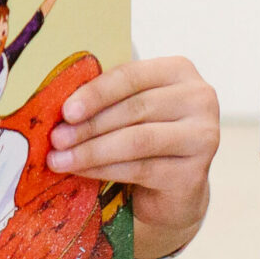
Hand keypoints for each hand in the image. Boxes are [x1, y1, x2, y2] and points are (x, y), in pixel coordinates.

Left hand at [45, 56, 219, 258]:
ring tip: (59, 158)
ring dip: (91, 150)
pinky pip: (141, 168)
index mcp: (179, 71)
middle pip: (134, 108)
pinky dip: (104, 170)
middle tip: (55, 138)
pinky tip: (80, 171)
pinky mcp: (195, 173)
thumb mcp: (129, 109)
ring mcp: (204, 136)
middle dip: (88, 125)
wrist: (174, 188)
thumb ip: (107, 98)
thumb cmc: (144, 136)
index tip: (65, 110)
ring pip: (137, 140)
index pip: (131, 76)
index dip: (95, 92)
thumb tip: (57, 105)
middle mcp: (200, 99)